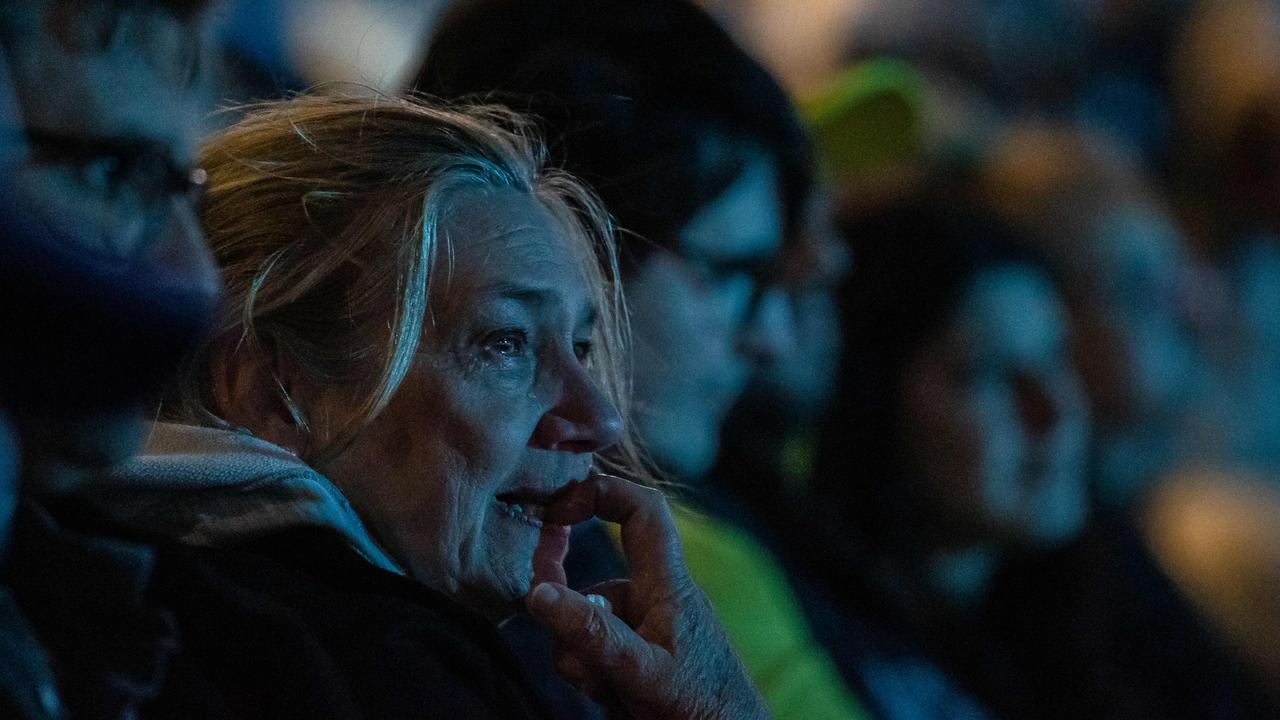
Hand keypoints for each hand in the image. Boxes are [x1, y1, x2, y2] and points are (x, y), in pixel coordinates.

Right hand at [525, 473, 767, 719]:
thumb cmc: (701, 708)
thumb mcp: (639, 670)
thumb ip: (589, 633)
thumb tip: (538, 593)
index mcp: (667, 583)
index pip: (641, 509)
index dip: (600, 492)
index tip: (556, 510)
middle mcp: (655, 599)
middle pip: (591, 586)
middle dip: (573, 629)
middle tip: (587, 668)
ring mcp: (646, 631)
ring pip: (586, 627)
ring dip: (583, 662)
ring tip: (613, 695)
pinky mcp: (639, 658)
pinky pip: (596, 654)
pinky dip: (593, 676)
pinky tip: (614, 699)